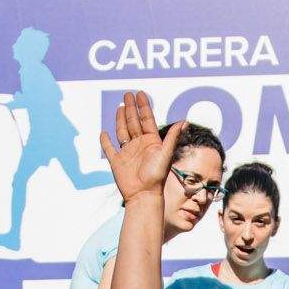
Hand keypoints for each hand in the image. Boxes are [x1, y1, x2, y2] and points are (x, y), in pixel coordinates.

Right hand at [98, 88, 180, 203]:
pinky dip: (105, 142)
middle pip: (133, 123)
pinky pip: (109, 149)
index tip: (140, 94)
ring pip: (122, 132)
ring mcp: (127, 153)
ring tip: (120, 107)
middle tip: (128, 94)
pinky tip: (104, 133)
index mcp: (151, 142)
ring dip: (120, 120)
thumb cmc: (157, 176)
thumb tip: (184, 121)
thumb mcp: (165, 153)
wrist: (144, 194)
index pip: (147, 120)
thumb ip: (172, 137)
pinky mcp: (117, 162)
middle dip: (131, 109)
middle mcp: (139, 146)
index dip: (143, 107)